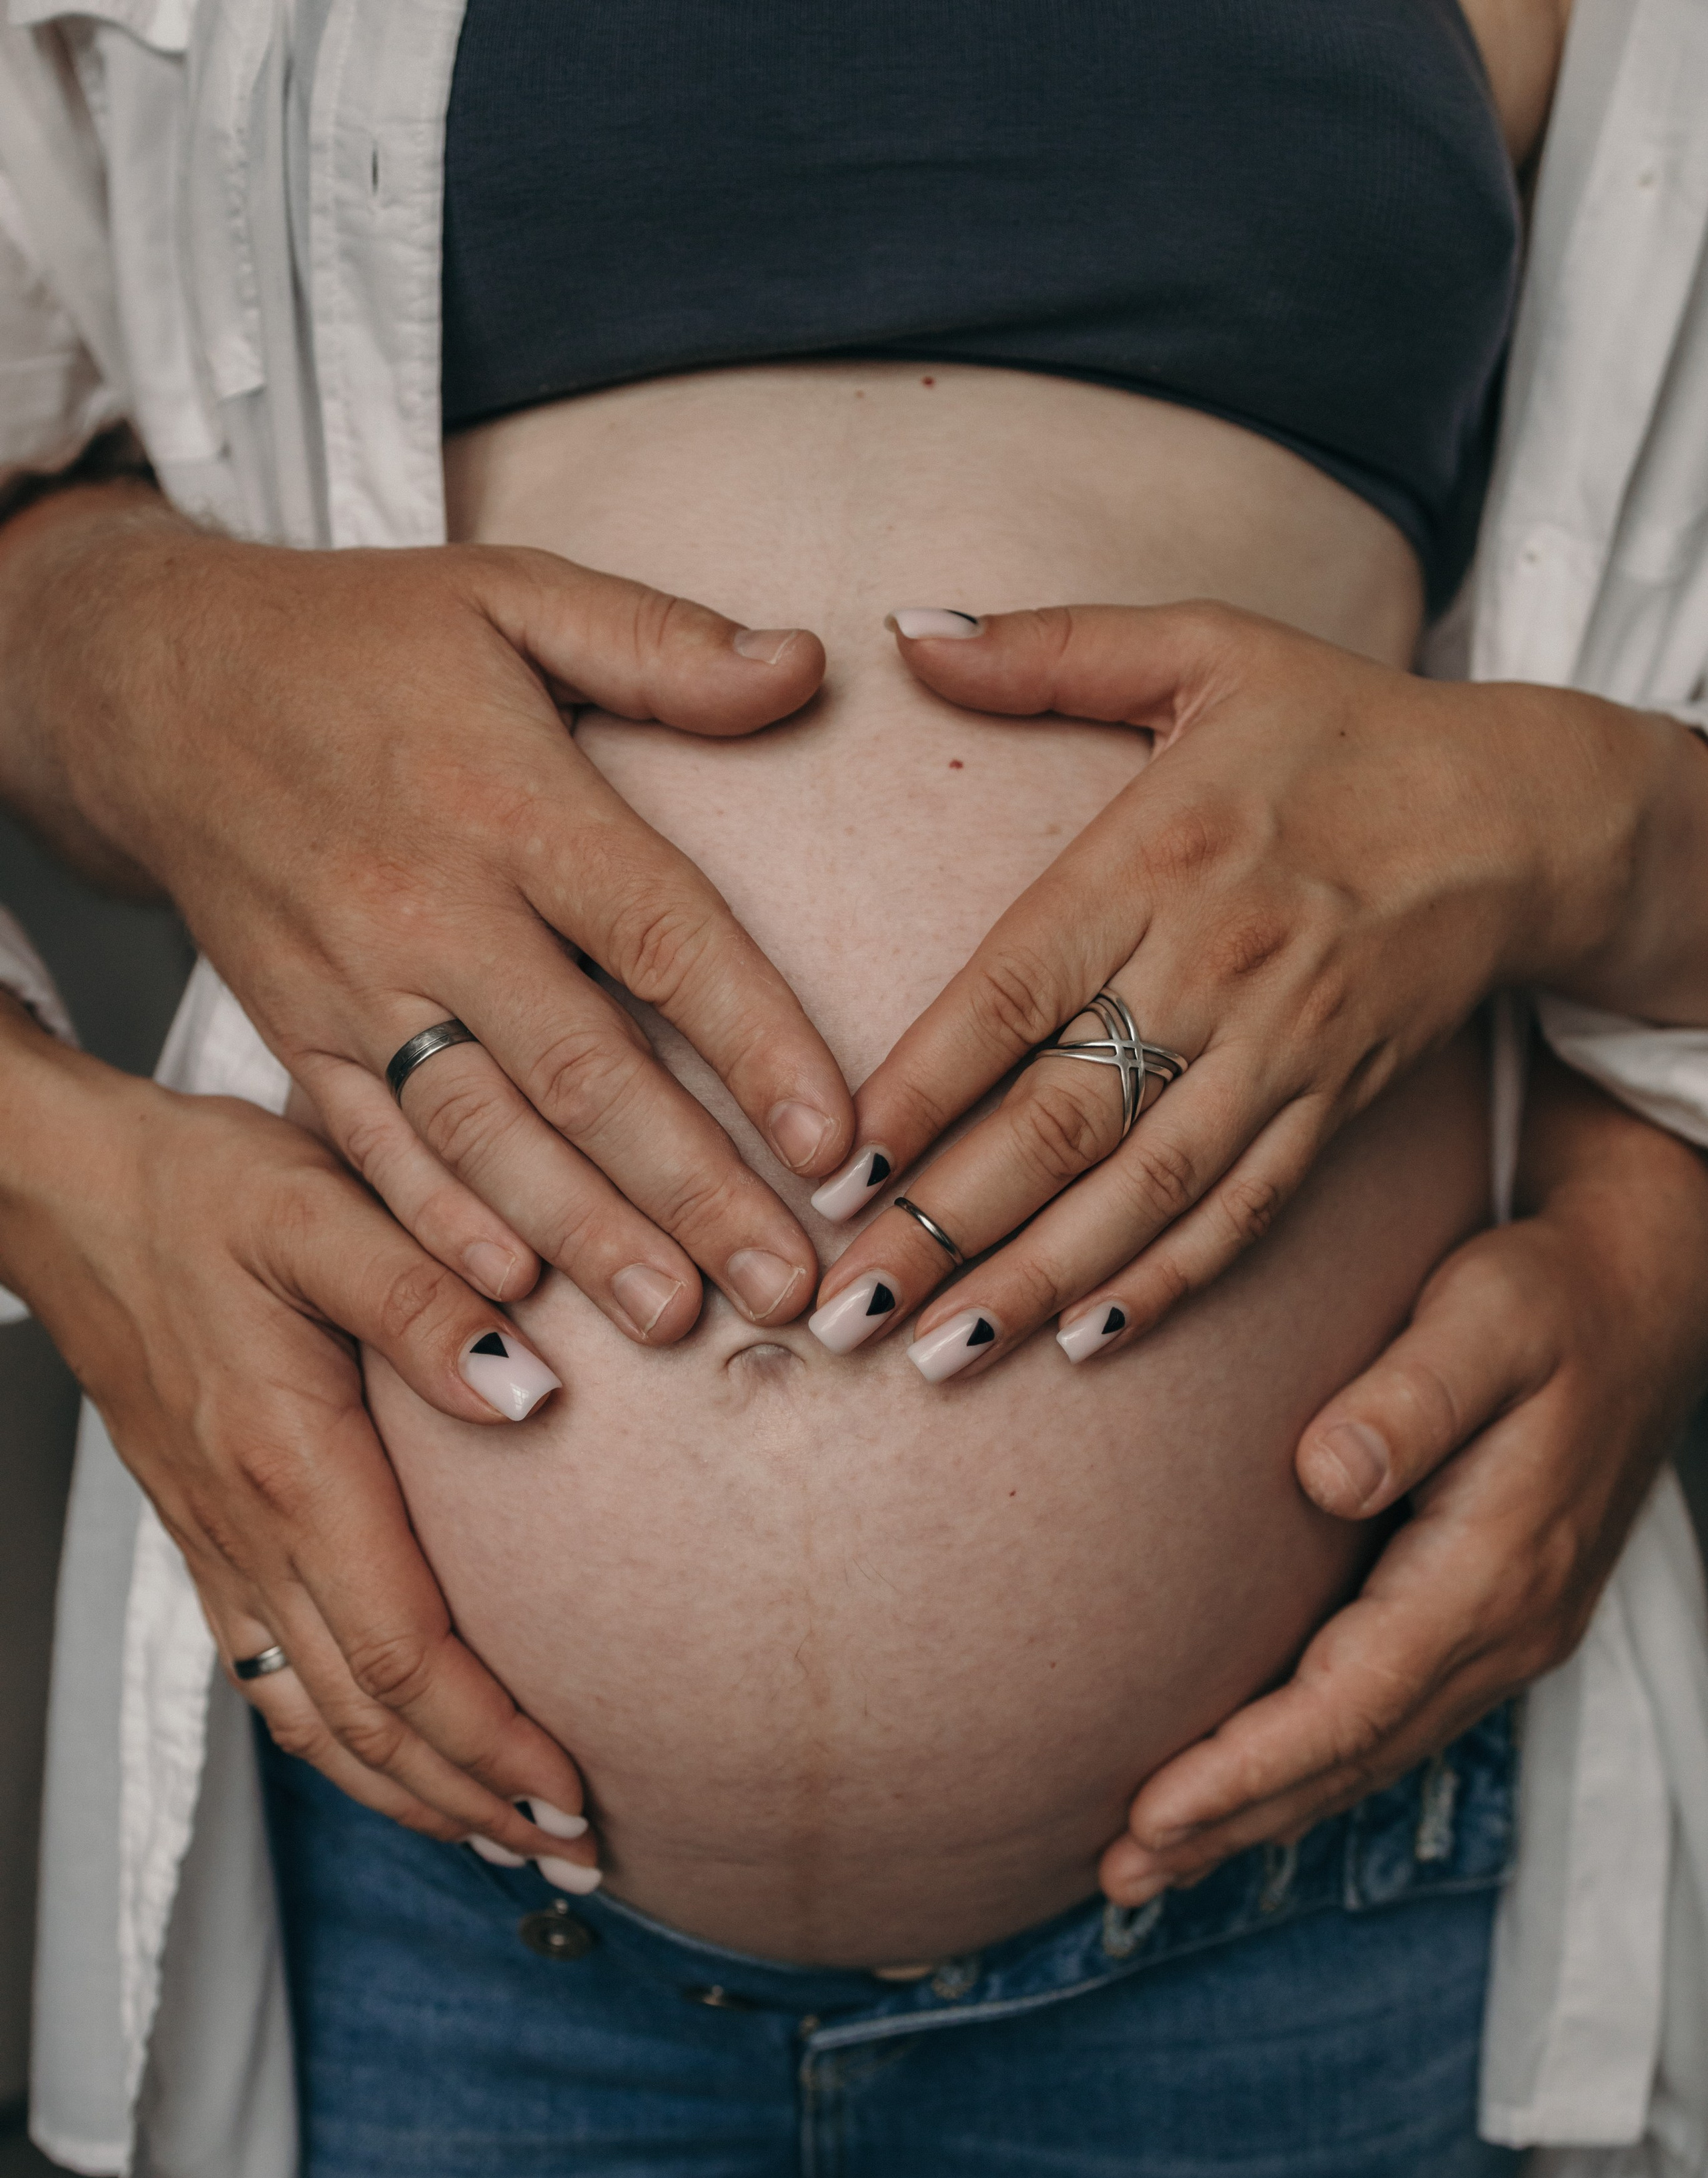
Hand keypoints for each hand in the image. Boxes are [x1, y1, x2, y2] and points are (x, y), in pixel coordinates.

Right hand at [0, 486, 853, 1343]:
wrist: (157, 682)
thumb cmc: (361, 638)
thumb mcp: (512, 591)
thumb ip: (661, 642)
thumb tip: (806, 665)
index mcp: (509, 802)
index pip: (659, 935)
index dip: (755, 1043)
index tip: (834, 1141)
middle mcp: (431, 909)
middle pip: (582, 1071)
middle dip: (692, 1189)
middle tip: (787, 1285)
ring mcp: (356, 988)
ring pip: (484, 1137)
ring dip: (585, 1238)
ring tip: (676, 1319)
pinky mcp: (299, 1038)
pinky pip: (374, 1152)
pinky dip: (442, 1229)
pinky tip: (515, 1299)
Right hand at [0, 994, 595, 1871]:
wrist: (71, 1191)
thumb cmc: (202, 1188)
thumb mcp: (321, 1208)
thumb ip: (424, 1300)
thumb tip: (528, 1391)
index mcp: (292, 1465)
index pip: (405, 1650)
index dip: (491, 1737)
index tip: (575, 1787)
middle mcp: (251, 1530)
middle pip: (369, 1718)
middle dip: (474, 1799)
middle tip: (578, 1856)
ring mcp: (221, 1544)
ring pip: (318, 1717)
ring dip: (412, 1792)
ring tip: (506, 1838)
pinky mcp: (208, 1535)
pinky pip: (274, 1677)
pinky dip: (344, 1744)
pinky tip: (393, 1765)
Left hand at [810, 600, 1703, 1375]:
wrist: (1525, 811)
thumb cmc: (1342, 726)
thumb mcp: (1204, 645)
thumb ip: (1048, 645)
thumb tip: (902, 629)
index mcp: (1157, 856)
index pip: (1015, 988)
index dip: (924, 1085)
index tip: (838, 1168)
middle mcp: (1213, 967)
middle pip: (1063, 1117)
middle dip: (946, 1226)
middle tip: (847, 1308)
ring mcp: (1280, 1051)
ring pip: (1144, 1191)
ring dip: (1036, 1281)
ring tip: (937, 1356)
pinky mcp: (1334, 1105)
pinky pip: (1245, 1212)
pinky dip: (1169, 1281)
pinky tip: (1086, 1339)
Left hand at [1098, 1051, 1707, 1902]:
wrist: (1638, 1298)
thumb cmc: (1548, 1297)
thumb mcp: (1487, 1317)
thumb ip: (1411, 1395)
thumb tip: (1325, 1474)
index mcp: (1495, 1567)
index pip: (1353, 1701)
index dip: (1250, 1766)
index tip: (1153, 1810)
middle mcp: (1505, 1627)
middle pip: (1351, 1756)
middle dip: (1233, 1821)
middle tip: (1116, 1871)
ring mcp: (1502, 1638)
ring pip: (1366, 1755)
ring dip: (1259, 1813)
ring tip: (1149, 1860)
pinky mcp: (1483, 1626)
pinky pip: (1382, 1723)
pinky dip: (1303, 1771)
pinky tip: (1235, 1790)